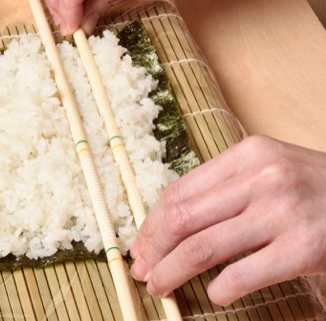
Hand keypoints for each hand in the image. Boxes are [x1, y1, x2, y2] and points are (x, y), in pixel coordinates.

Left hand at [130, 135, 325, 305]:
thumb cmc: (317, 190)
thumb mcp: (271, 171)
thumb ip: (225, 188)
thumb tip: (168, 223)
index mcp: (248, 154)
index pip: (179, 191)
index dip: (150, 223)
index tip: (140, 245)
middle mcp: (263, 177)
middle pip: (183, 218)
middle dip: (153, 249)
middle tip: (142, 270)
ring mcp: (284, 211)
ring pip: (202, 247)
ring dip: (172, 271)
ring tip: (160, 286)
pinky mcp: (305, 247)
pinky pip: (242, 274)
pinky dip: (219, 289)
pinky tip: (214, 295)